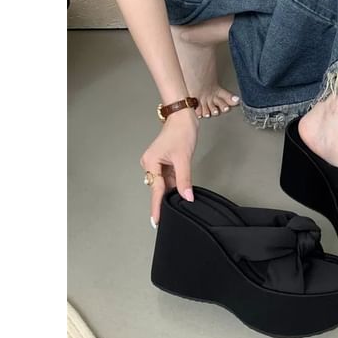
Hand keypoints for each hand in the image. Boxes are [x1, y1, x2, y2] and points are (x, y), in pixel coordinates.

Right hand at [140, 107, 198, 225]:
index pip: (156, 190)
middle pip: (159, 188)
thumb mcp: (183, 158)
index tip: (156, 221)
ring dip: (171, 191)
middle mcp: (150, 164)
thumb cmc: (181, 133)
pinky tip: (181, 191)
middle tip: (170, 217)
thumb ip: (184, 180)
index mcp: (150, 163)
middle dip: (165, 200)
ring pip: (164, 183)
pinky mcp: (163, 161)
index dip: (157, 207)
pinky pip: (168, 177)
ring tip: (179, 205)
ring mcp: (156, 163)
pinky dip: (174, 184)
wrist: (182, 116)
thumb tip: (187, 197)